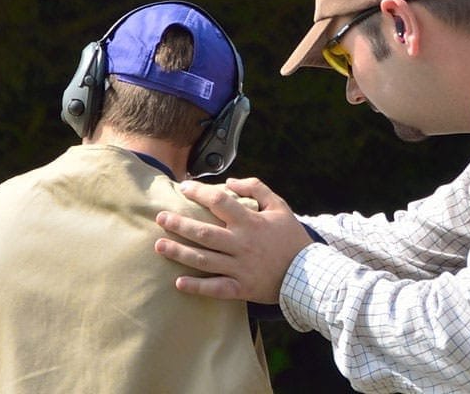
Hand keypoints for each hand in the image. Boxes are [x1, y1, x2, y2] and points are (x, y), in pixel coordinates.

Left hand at [154, 177, 311, 303]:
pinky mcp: (242, 288)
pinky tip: (178, 283)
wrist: (310, 275)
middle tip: (160, 218)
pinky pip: (215, 288)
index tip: (183, 188)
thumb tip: (229, 181)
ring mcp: (240, 268)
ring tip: (159, 246)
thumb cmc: (292, 238)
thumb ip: (256, 188)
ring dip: (179, 253)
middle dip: (178, 224)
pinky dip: (196, 287)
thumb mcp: (280, 206)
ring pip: (203, 260)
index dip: (198, 193)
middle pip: (203, 233)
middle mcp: (241, 244)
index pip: (218, 202)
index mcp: (250, 223)